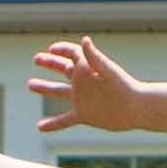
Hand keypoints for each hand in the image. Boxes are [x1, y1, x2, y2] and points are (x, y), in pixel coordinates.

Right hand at [30, 37, 144, 132]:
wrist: (136, 109)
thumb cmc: (125, 87)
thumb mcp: (107, 71)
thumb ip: (94, 57)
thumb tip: (84, 40)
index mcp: (88, 69)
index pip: (72, 54)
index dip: (61, 50)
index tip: (51, 49)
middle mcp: (83, 82)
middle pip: (63, 70)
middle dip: (49, 63)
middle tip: (36, 59)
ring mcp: (82, 99)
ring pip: (59, 93)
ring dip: (45, 88)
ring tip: (30, 84)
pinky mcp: (84, 115)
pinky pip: (65, 119)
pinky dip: (53, 124)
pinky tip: (40, 127)